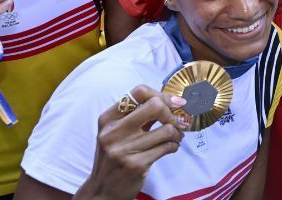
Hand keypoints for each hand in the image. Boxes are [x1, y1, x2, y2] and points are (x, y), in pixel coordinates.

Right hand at [77, 85, 188, 199]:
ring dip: (177, 132)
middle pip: (155, 105)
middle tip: (178, 121)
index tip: (175, 102)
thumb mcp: (117, 133)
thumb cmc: (115, 158)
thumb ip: (137, 116)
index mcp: (108, 119)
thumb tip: (171, 100)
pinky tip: (171, 147)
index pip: (139, 92)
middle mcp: (113, 132)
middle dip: (172, 113)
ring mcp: (124, 149)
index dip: (162, 95)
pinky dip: (174, 145)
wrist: (103, 190)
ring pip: (166, 128)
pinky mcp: (136, 164)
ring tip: (176, 137)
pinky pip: (167, 147)